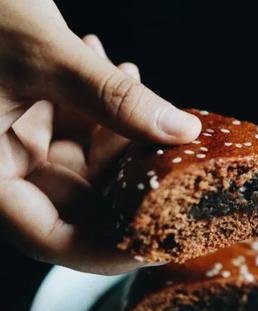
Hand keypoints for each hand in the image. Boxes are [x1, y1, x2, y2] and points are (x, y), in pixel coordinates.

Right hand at [0, 1, 200, 273]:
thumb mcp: (44, 55)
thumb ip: (113, 97)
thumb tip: (180, 130)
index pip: (50, 237)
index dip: (107, 249)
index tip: (160, 241)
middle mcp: (0, 165)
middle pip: (79, 202)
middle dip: (132, 178)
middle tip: (175, 160)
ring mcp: (12, 142)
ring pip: (85, 163)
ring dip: (123, 132)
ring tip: (137, 87)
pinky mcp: (24, 116)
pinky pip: (76, 129)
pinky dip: (105, 109)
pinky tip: (121, 72)